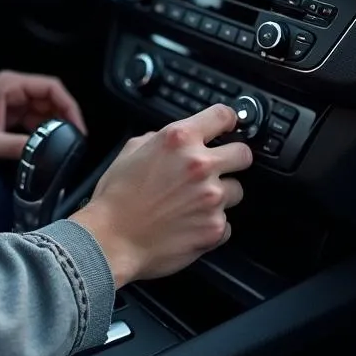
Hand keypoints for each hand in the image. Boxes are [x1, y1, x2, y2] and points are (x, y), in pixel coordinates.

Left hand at [0, 70, 87, 167]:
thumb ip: (17, 146)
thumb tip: (45, 151)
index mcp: (8, 86)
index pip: (50, 87)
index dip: (68, 105)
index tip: (77, 126)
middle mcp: (13, 90)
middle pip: (51, 98)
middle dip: (65, 117)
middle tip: (76, 140)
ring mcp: (12, 103)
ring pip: (45, 110)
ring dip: (56, 126)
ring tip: (65, 145)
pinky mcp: (10, 116)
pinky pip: (35, 121)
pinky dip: (45, 132)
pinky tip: (49, 146)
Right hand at [71, 104, 251, 286]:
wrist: (111, 240)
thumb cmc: (116, 198)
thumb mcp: (130, 151)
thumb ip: (159, 139)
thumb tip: (175, 140)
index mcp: (179, 139)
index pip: (223, 115)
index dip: (228, 120)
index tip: (229, 125)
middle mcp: (200, 165)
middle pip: (243, 154)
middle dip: (233, 159)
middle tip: (219, 167)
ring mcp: (211, 198)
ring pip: (236, 190)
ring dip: (221, 194)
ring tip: (194, 202)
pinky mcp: (215, 228)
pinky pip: (226, 222)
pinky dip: (212, 222)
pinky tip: (189, 223)